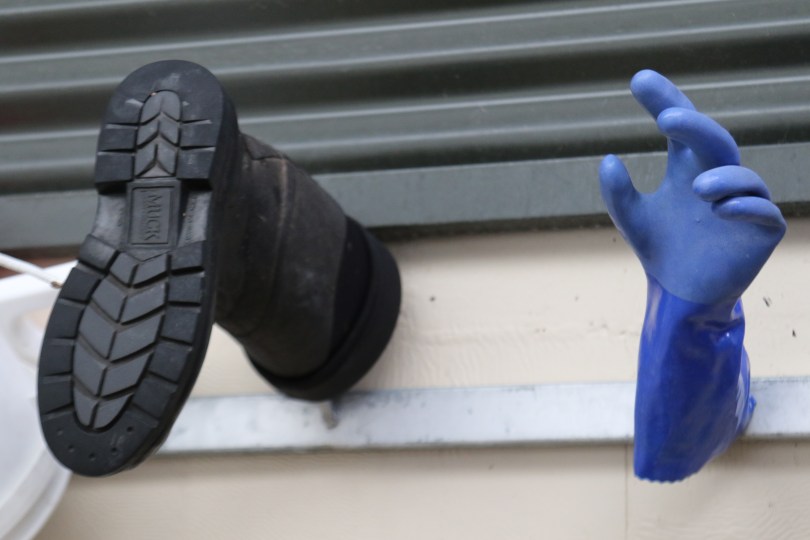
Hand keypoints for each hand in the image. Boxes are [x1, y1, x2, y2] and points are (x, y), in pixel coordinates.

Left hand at [599, 70, 785, 304]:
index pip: (681, 127)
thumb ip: (618, 193)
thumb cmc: (660, 251)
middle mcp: (718, 178)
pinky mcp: (760, 232)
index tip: (641, 80)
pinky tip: (720, 209)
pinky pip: (762, 212)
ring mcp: (743, 203)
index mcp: (688, 169)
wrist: (679, 295)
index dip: (666, 101)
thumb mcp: (632, 219)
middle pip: (714, 140)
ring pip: (744, 177)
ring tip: (697, 188)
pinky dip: (744, 207)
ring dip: (722, 177)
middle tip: (667, 117)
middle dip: (694, 125)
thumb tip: (607, 159)